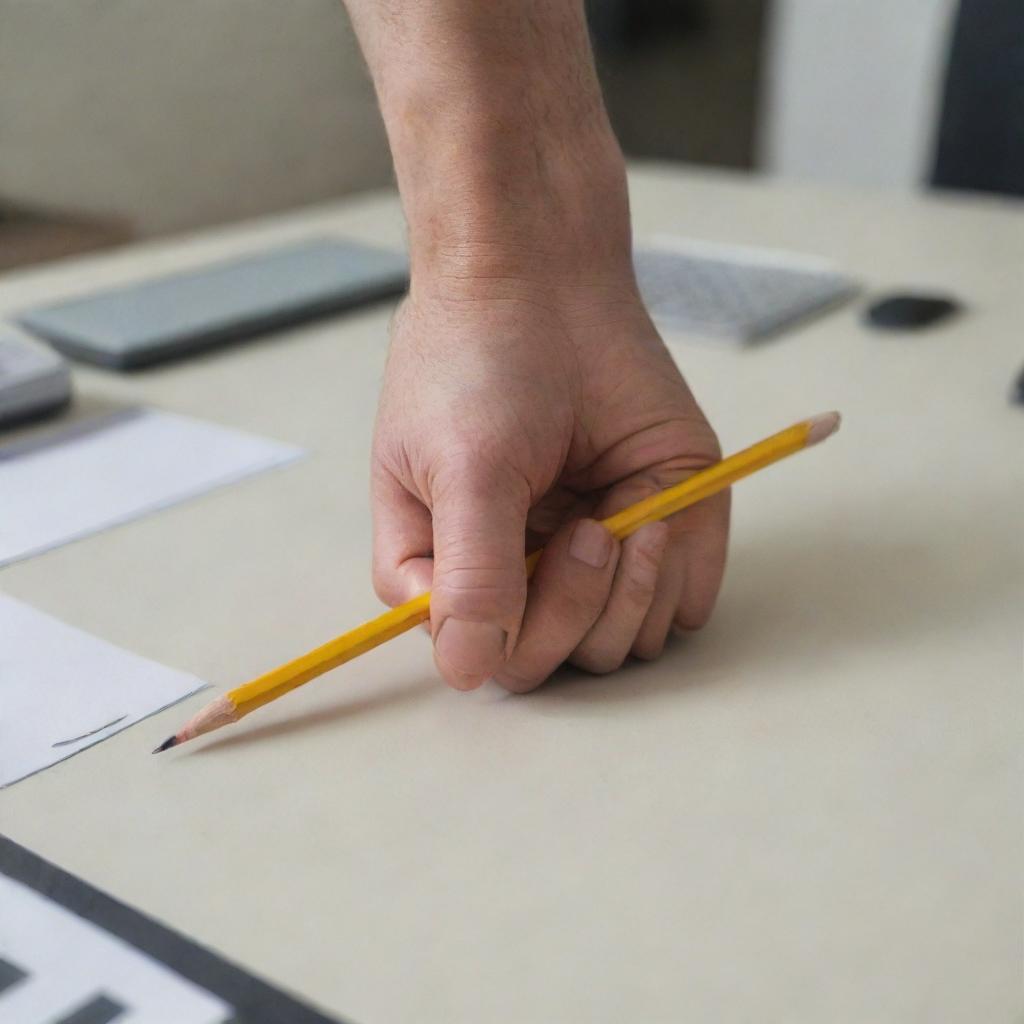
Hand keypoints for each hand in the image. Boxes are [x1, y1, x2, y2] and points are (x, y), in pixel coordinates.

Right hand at [371, 264, 728, 691]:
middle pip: (552, 662)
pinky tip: (662, 511)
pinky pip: (679, 609)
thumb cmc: (480, 366)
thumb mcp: (463, 468)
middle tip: (590, 531)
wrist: (543, 282)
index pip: (481, 658)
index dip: (518, 633)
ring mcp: (586, 562)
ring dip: (634, 592)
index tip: (543, 552)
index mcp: (445, 569)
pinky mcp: (650, 538)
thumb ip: (472, 572)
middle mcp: (517, 576)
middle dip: (580, 606)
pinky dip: (680, 574)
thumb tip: (468, 671)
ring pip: (617, 647)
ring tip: (631, 512)